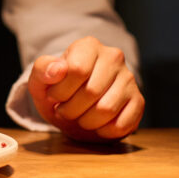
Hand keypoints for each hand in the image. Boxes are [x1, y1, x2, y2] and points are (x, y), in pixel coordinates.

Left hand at [28, 36, 144, 141]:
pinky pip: (123, 124)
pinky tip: (95, 125)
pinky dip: (104, 131)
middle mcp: (113, 57)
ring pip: (107, 109)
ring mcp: (129, 78)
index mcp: (88, 46)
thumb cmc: (56, 87)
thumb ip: (42, 70)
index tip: (53, 96)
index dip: (61, 91)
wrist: (72, 103)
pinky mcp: (138, 100)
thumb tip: (58, 69)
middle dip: (71, 109)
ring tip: (78, 117)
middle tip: (64, 111)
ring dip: (86, 121)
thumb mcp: (40, 79)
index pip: (77, 70)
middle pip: (91, 92)